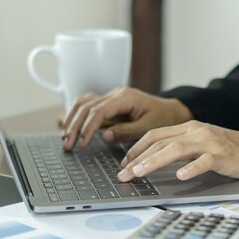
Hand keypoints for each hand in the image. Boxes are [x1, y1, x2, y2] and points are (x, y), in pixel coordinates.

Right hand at [62, 87, 192, 149]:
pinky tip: (67, 123)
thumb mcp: (148, 128)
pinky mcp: (110, 103)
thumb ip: (126, 131)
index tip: (82, 143)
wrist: (173, 110)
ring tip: (65, 136)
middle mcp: (116, 94)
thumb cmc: (164, 118)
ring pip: (84, 102)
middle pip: (86, 106)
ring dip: (72, 119)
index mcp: (125, 98)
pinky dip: (77, 114)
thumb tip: (103, 136)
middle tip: (67, 144)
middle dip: (75, 125)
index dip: (88, 127)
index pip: (99, 111)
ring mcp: (112, 96)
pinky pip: (89, 104)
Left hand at [117, 121, 238, 182]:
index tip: (123, 163)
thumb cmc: (230, 151)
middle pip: (160, 142)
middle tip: (123, 174)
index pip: (155, 135)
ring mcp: (210, 142)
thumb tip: (153, 162)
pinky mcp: (223, 155)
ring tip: (139, 173)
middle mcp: (196, 132)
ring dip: (154, 162)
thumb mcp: (202, 145)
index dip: (135, 149)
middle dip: (137, 158)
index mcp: (189, 128)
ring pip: (176, 149)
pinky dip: (191, 168)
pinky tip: (181, 177)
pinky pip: (204, 161)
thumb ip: (181, 149)